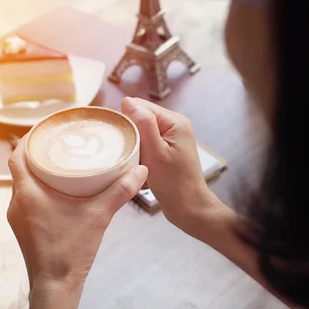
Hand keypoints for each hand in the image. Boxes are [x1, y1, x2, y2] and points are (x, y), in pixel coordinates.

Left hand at [7, 135, 147, 290]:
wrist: (55, 287)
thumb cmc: (71, 249)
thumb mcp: (99, 216)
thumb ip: (120, 191)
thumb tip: (141, 169)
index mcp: (28, 193)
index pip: (17, 155)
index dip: (28, 138)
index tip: (45, 128)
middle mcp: (17, 202)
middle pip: (21, 168)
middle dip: (38, 153)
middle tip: (61, 142)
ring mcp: (18, 217)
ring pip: (24, 185)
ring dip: (38, 172)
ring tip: (62, 162)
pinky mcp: (24, 229)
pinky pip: (28, 200)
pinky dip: (40, 189)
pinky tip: (60, 191)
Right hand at [121, 97, 220, 231]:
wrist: (188, 208)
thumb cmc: (174, 183)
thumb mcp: (155, 151)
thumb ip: (143, 124)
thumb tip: (127, 100)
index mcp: (175, 121)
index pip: (141, 107)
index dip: (127, 119)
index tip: (120, 139)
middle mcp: (175, 127)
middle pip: (141, 121)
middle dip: (131, 137)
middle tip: (129, 155)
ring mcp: (171, 140)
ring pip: (141, 136)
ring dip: (135, 150)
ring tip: (135, 164)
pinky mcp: (166, 153)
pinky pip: (146, 148)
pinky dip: (140, 159)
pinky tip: (141, 171)